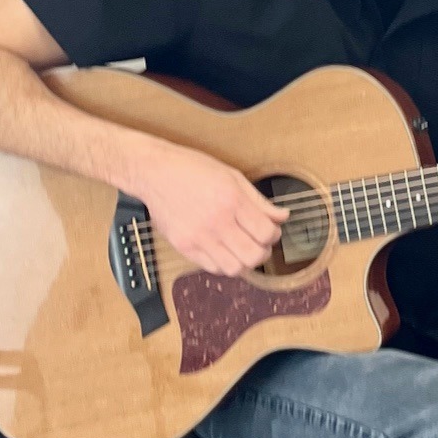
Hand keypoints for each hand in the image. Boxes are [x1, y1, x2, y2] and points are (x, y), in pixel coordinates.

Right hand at [135, 141, 287, 275]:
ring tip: (241, 248)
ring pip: (234, 269)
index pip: (266, 233)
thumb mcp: (232, 176)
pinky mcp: (184, 247)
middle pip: (254, 256)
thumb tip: (282, 216)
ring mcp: (199, 237)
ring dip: (244, 262)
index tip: (270, 230)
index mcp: (231, 200)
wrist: (154, 172)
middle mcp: (216, 222)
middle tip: (259, 243)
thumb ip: (259, 200)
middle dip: (263, 252)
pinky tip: (223, 250)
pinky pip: (212, 268)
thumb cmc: (192, 169)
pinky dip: (224, 264)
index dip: (274, 234)